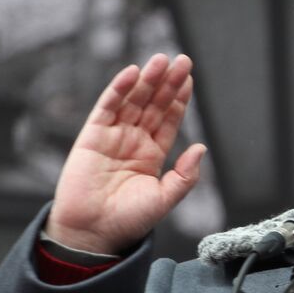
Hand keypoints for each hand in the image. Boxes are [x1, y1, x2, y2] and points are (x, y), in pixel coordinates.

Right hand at [47, 54, 204, 254]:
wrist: (93, 232)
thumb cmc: (128, 220)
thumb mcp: (164, 198)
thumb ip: (185, 175)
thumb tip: (202, 147)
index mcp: (152, 154)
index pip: (168, 120)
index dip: (179, 99)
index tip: (189, 79)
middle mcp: (133, 141)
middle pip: (153, 104)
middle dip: (167, 83)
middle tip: (182, 60)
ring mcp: (113, 137)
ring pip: (133, 101)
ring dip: (147, 80)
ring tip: (162, 60)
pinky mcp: (92, 136)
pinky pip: (107, 108)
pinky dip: (118, 89)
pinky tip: (132, 74)